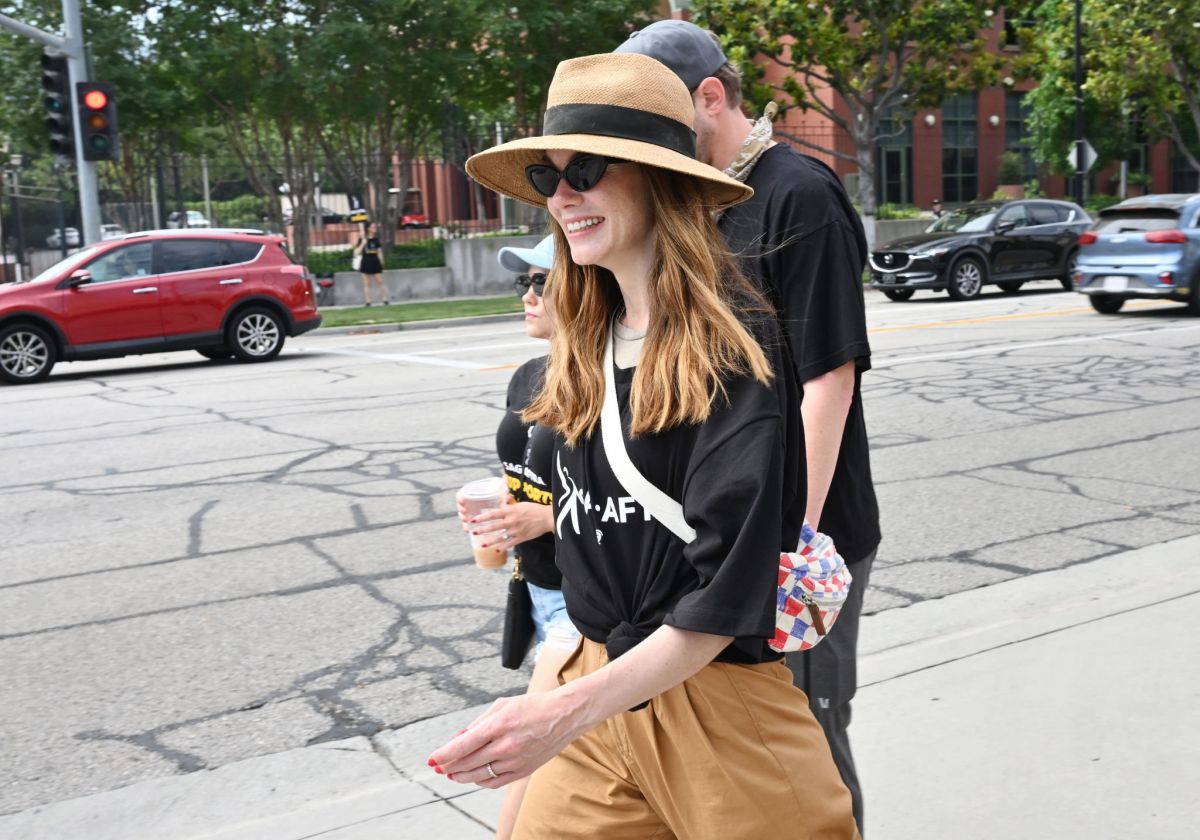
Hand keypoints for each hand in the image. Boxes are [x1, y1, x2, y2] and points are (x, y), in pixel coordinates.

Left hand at [427, 690, 589, 788]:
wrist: (564, 716)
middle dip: (449, 766)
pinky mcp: (523, 770)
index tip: (432, 760)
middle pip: (468, 763)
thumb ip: (478, 723)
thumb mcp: (502, 705)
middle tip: (438, 767)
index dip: (444, 755)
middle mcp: (506, 745)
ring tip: (452, 774)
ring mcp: (515, 760)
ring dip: (461, 776)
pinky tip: (474, 776)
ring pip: (479, 775)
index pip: (463, 745)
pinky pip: (495, 782)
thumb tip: (458, 738)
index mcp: (499, 725)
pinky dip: (480, 781)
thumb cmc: (533, 706)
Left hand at [469, 501, 553, 549]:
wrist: (547, 518)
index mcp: (511, 511)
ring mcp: (516, 531)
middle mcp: (511, 521)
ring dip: (490, 541)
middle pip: (494, 526)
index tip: (473, 520)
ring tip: (482, 544)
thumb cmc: (534, 509)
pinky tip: (498, 550)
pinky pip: (510, 544)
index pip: (493, 514)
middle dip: (482, 530)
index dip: (482, 517)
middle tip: (472, 532)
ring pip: (500, 537)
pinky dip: (504, 547)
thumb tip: (504, 498)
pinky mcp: (521, 538)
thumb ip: (510, 503)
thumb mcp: (521, 503)